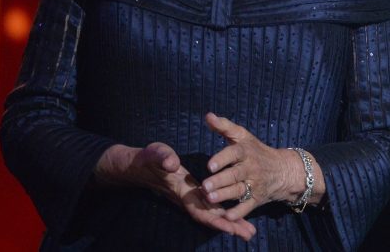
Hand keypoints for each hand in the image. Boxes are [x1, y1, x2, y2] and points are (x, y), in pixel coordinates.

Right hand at [94, 142, 255, 240]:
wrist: (140, 166)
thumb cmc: (149, 159)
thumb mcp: (155, 154)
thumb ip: (163, 158)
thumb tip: (171, 163)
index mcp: (182, 190)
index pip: (200, 210)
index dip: (215, 220)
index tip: (231, 228)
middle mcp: (188, 198)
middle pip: (211, 217)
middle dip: (229, 226)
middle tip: (249, 234)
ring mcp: (191, 197)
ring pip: (213, 214)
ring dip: (230, 223)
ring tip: (249, 231)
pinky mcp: (194, 193)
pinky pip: (212, 206)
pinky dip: (224, 214)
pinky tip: (237, 218)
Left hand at [200, 113, 323, 220]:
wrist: (284, 170)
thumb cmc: (257, 151)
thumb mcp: (243, 136)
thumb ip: (224, 127)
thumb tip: (207, 116)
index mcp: (246, 151)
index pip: (234, 153)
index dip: (222, 158)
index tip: (210, 165)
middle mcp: (251, 168)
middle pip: (234, 174)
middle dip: (220, 181)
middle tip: (205, 186)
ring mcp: (254, 184)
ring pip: (239, 191)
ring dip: (225, 195)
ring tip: (210, 198)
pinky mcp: (257, 199)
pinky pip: (247, 207)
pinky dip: (238, 213)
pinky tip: (227, 217)